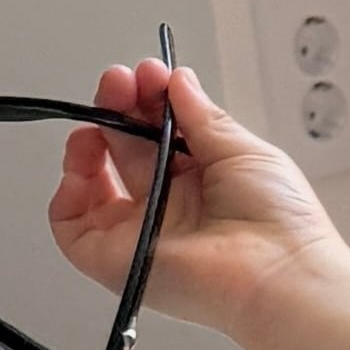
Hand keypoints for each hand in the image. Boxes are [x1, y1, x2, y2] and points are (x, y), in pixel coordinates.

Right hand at [48, 53, 342, 342]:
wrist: (279, 275)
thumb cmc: (281, 222)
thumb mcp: (245, 151)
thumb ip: (204, 116)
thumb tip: (177, 81)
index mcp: (206, 182)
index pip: (162, 135)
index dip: (150, 102)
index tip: (149, 74)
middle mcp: (172, 207)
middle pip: (128, 151)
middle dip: (120, 109)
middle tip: (121, 81)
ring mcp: (142, 234)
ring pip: (95, 185)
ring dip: (90, 140)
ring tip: (103, 112)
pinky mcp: (117, 261)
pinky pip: (73, 227)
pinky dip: (68, 192)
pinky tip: (85, 160)